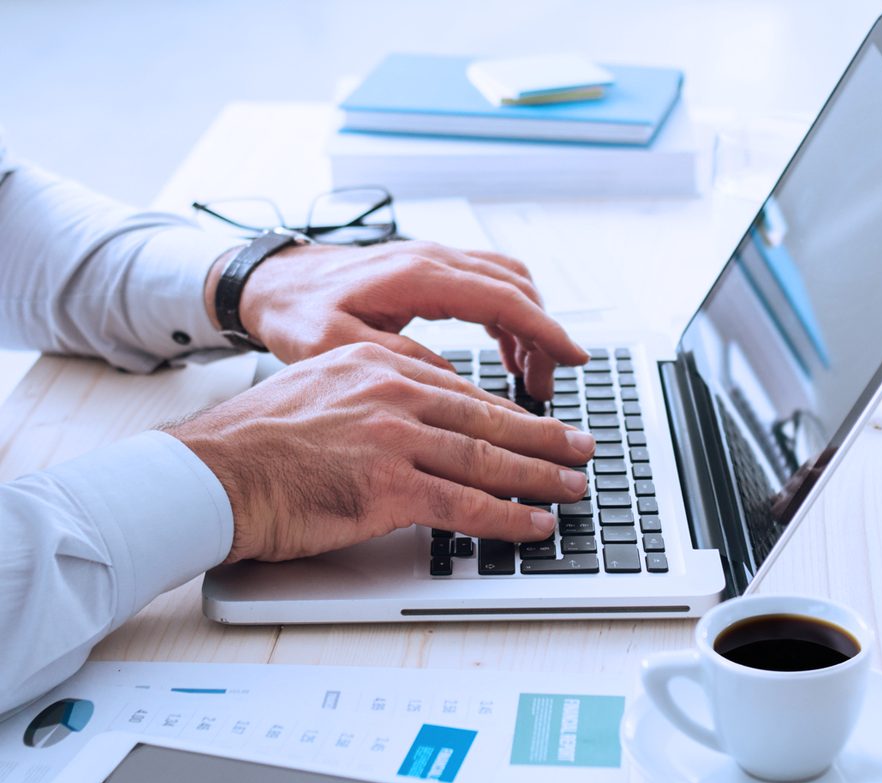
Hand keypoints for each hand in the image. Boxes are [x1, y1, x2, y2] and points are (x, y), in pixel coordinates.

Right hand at [164, 342, 594, 561]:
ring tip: (573, 487)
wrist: (209, 474)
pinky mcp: (389, 486)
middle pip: (489, 420)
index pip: (462, 391)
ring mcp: (394, 438)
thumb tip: (416, 420)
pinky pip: (466, 505)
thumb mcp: (321, 389)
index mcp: (379, 363)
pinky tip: (536, 524)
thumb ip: (373, 397)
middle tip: (582, 449)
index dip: (509, 414)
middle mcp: (394, 392)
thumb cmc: (255, 443)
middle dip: (544, 438)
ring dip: (540, 477)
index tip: (537, 425)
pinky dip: (509, 517)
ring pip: (488, 460)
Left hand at [207, 240, 588, 399]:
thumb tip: (454, 384)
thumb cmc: (296, 313)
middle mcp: (433, 259)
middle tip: (546, 387)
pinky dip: (510, 315)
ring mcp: (434, 259)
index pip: (503, 299)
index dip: (545, 331)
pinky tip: (507, 352)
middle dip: (543, 336)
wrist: (270, 282)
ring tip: (530, 377)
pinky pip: (489, 283)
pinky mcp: (430, 268)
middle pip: (516, 288)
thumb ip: (399, 362)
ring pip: (508, 282)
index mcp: (418, 276)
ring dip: (528, 325)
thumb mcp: (338, 347)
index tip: (573, 359)